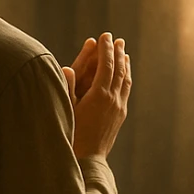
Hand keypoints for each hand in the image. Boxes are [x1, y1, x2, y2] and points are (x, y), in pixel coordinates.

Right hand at [69, 32, 130, 159]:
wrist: (88, 159)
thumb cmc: (72, 134)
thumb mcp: (66, 109)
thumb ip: (68, 87)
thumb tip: (67, 67)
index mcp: (99, 94)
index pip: (106, 64)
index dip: (106, 48)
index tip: (106, 35)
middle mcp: (113, 99)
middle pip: (119, 69)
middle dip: (118, 52)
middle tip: (118, 39)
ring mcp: (119, 107)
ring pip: (125, 80)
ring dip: (125, 64)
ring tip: (124, 53)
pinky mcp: (120, 115)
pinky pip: (126, 91)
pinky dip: (126, 78)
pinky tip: (124, 76)